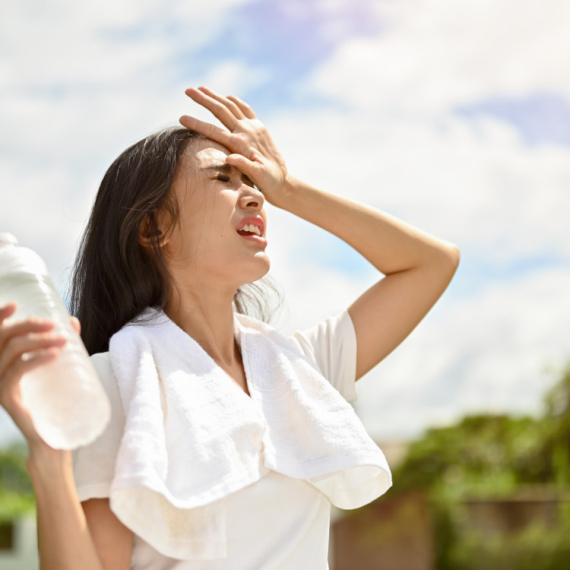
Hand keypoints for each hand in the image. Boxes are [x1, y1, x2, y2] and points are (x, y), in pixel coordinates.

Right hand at [0, 302, 79, 447]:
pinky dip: (36, 359)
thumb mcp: (55, 368)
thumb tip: (73, 322)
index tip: (16, 304)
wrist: (50, 439)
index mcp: (1, 361)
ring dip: (38, 340)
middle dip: (27, 324)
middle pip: (3, 338)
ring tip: (63, 340)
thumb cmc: (53, 400)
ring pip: (12, 351)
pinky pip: (17, 371)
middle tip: (53, 324)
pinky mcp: (5, 397)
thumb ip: (59, 344)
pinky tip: (54, 354)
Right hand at [179, 86, 289, 205]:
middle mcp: (246, 131)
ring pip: (231, 105)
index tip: (182, 117)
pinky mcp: (259, 127)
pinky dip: (235, 101)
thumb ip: (244, 166)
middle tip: (187, 90)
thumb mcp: (258, 177)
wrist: (283, 181)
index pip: (214, 131)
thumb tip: (229, 158)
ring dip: (215, 96)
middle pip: (221, 110)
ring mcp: (253, 127)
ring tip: (201, 88)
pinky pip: (245, 109)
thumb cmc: (268, 182)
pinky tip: (227, 97)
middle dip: (203, 99)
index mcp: (241, 144)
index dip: (197, 124)